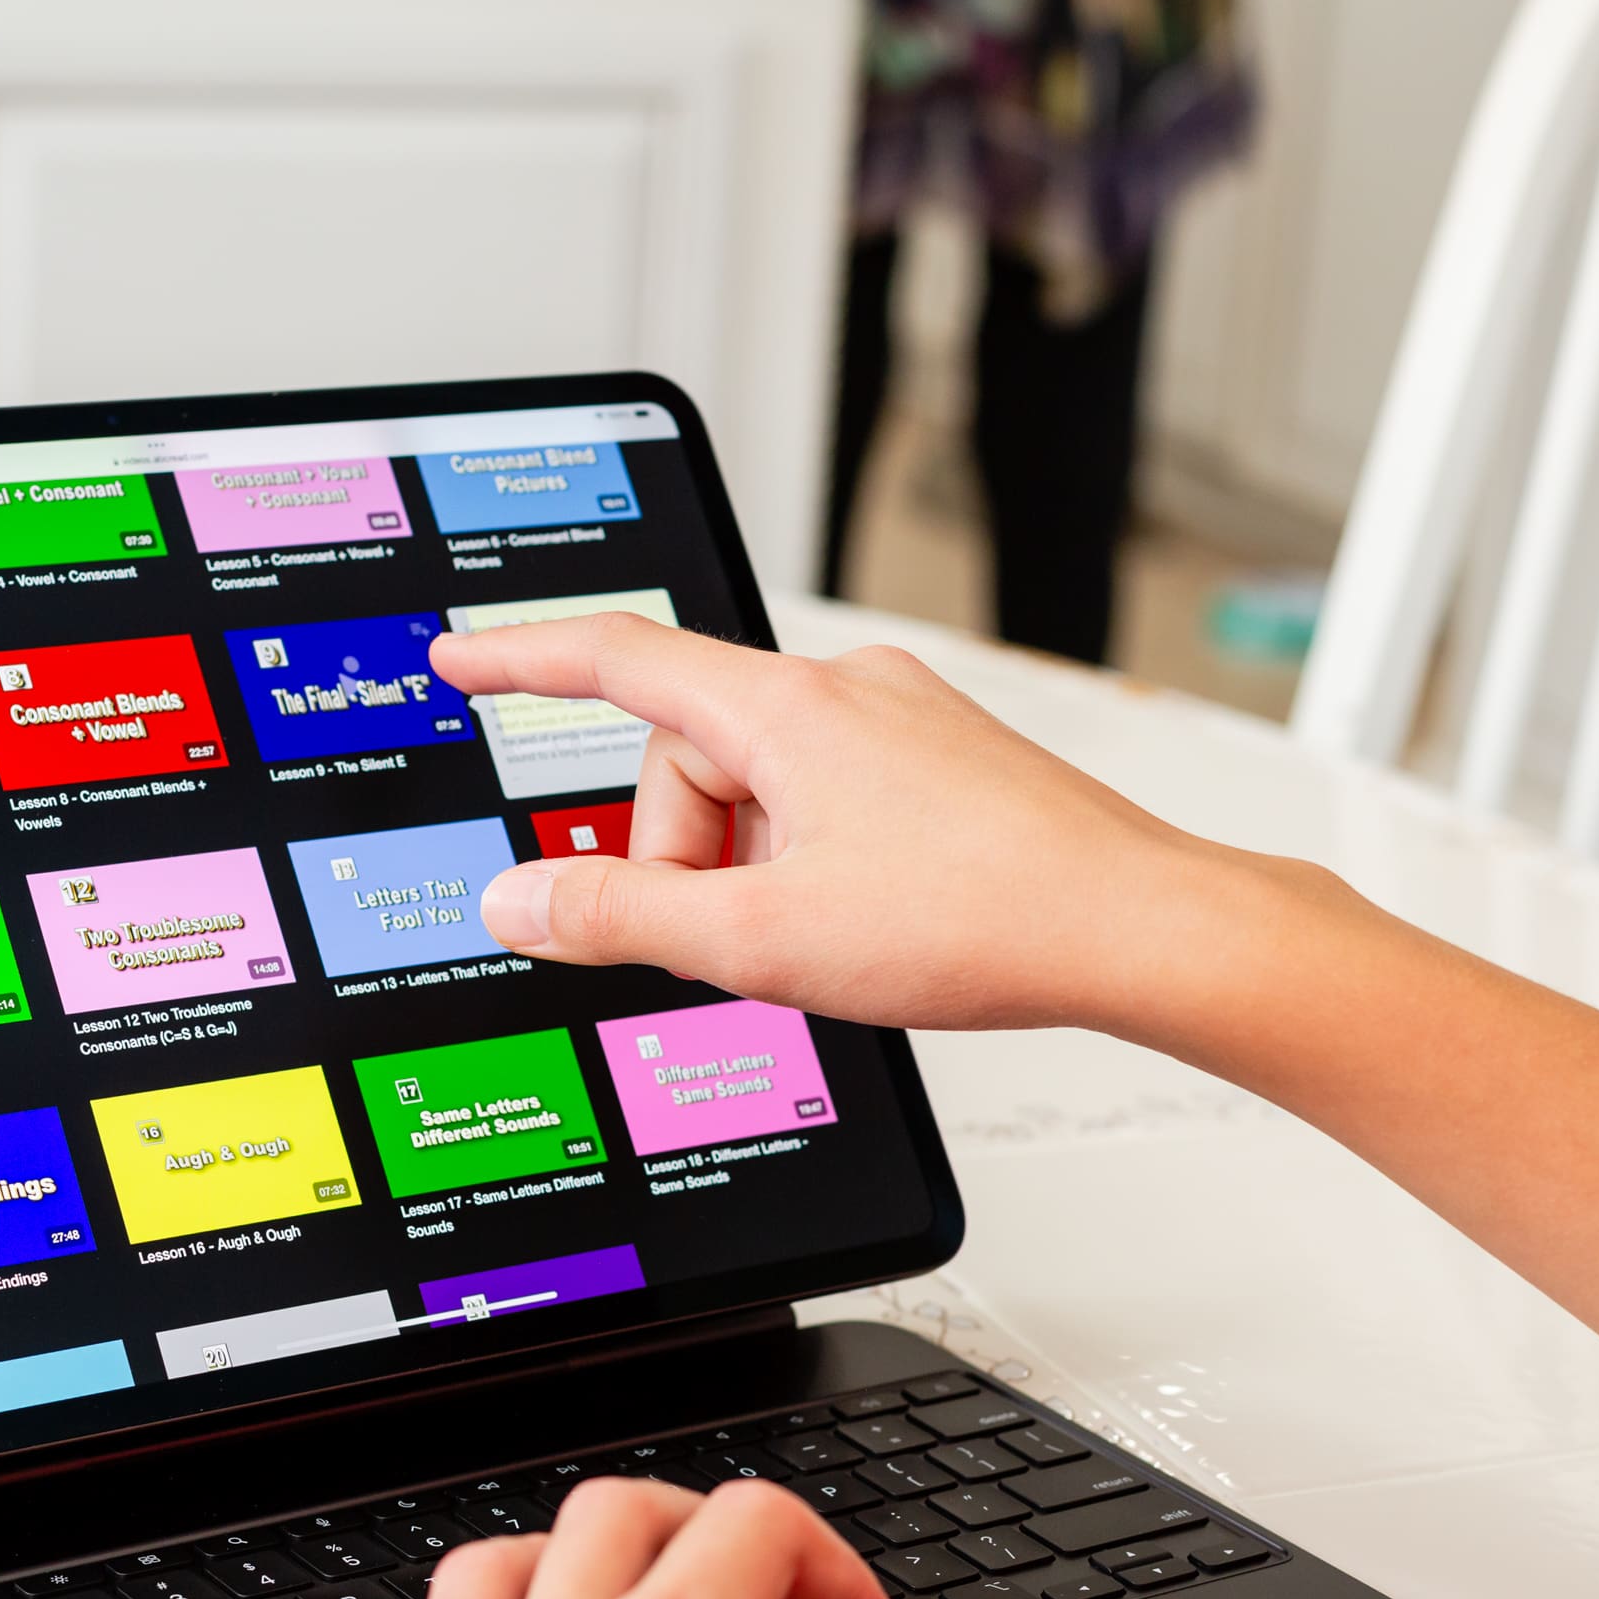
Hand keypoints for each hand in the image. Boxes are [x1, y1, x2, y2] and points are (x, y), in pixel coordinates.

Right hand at [428, 615, 1237, 1033]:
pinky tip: (867, 925)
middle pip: (690, 758)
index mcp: (785, 708)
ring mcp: (902, 722)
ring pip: (763, 789)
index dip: (522, 659)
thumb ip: (622, 919)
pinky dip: (812, 862)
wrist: (1136, 929)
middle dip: (684, 855)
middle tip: (735, 939)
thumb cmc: (982, 919)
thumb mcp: (762, 940)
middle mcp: (845, 691)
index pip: (616, 660)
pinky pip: (828, 799)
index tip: (462, 656)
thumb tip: (521, 901)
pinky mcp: (945, 764)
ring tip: (820, 942)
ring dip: (754, 868)